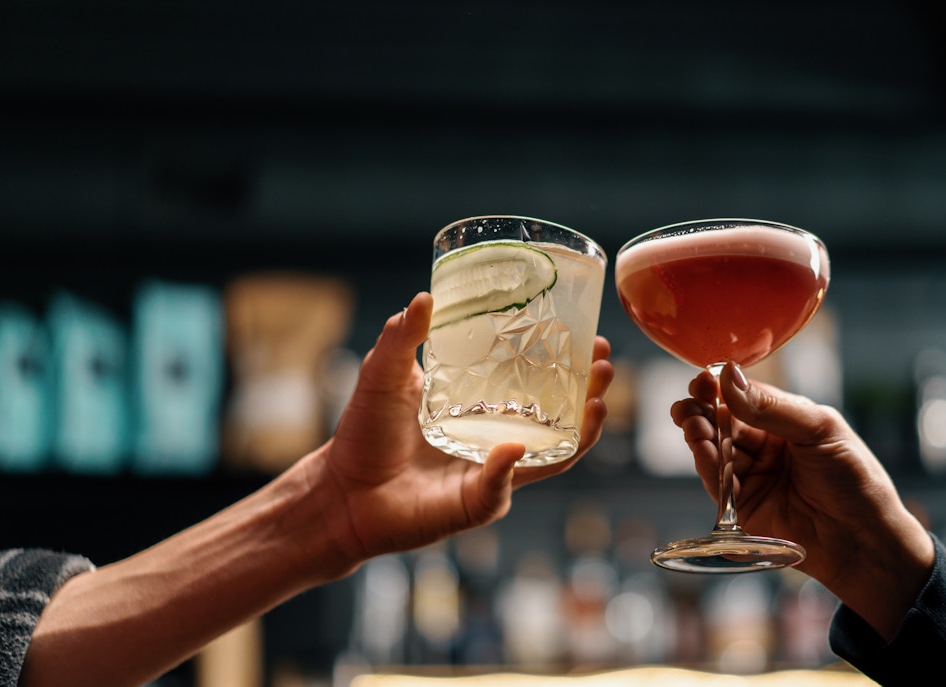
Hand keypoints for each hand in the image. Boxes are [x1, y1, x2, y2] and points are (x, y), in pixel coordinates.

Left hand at [316, 291, 614, 567]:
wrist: (340, 490)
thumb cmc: (364, 435)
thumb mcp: (382, 375)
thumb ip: (402, 338)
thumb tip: (424, 297)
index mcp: (482, 407)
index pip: (538, 383)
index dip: (568, 364)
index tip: (591, 338)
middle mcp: (497, 440)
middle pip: (560, 420)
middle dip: (590, 394)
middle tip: (605, 366)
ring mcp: (492, 475)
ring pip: (551, 458)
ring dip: (578, 434)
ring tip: (596, 404)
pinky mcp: (476, 505)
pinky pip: (501, 488)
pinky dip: (506, 469)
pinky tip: (511, 448)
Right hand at [671, 363, 931, 640]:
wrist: (866, 541)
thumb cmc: (856, 480)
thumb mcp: (818, 430)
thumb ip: (770, 407)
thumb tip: (728, 377)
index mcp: (787, 422)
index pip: (745, 398)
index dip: (721, 388)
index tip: (702, 379)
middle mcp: (766, 448)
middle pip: (723, 424)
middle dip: (702, 411)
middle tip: (689, 403)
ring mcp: (753, 478)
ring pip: (715, 452)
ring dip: (700, 436)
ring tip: (692, 422)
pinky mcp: (742, 510)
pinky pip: (718, 484)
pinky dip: (707, 466)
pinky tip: (702, 449)